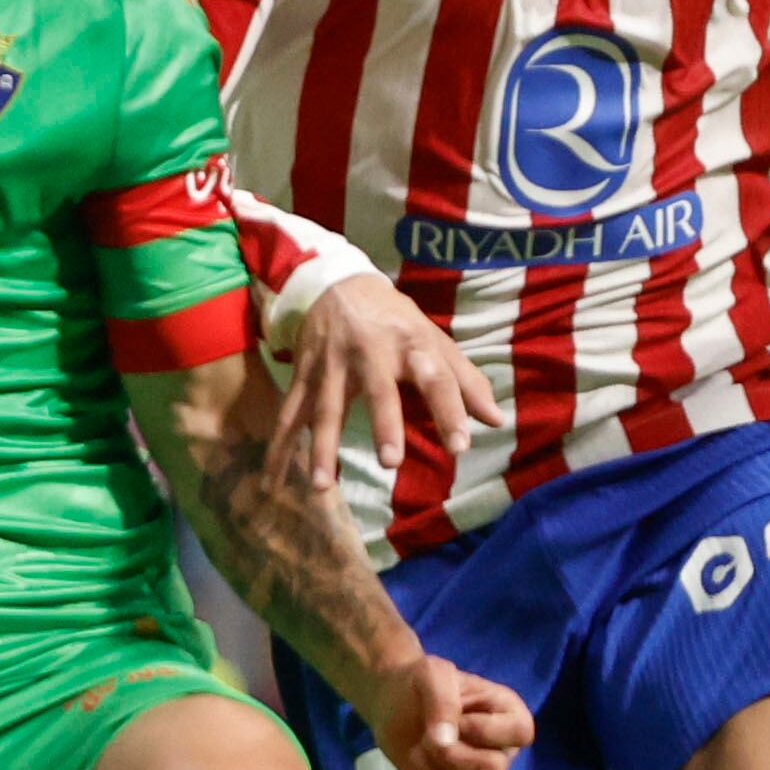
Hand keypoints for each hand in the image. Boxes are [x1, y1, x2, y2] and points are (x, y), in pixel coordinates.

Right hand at [272, 273, 497, 491]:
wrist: (337, 283)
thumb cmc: (396, 320)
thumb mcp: (434, 339)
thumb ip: (466, 381)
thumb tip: (497, 421)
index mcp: (412, 344)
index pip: (436, 377)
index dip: (450, 409)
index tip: (460, 446)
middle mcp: (371, 352)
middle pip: (378, 391)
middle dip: (383, 424)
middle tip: (391, 461)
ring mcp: (332, 364)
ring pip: (326, 408)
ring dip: (322, 447)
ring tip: (323, 486)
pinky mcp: (305, 374)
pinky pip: (291, 413)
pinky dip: (279, 446)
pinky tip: (272, 478)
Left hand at [355, 650, 533, 769]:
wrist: (394, 704)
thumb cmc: (420, 684)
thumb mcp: (431, 673)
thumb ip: (442, 699)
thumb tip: (445, 740)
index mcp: (510, 715)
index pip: (520, 733)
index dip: (481, 730)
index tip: (455, 718)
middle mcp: (504, 751)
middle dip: (450, 757)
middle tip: (426, 740)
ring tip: (418, 751)